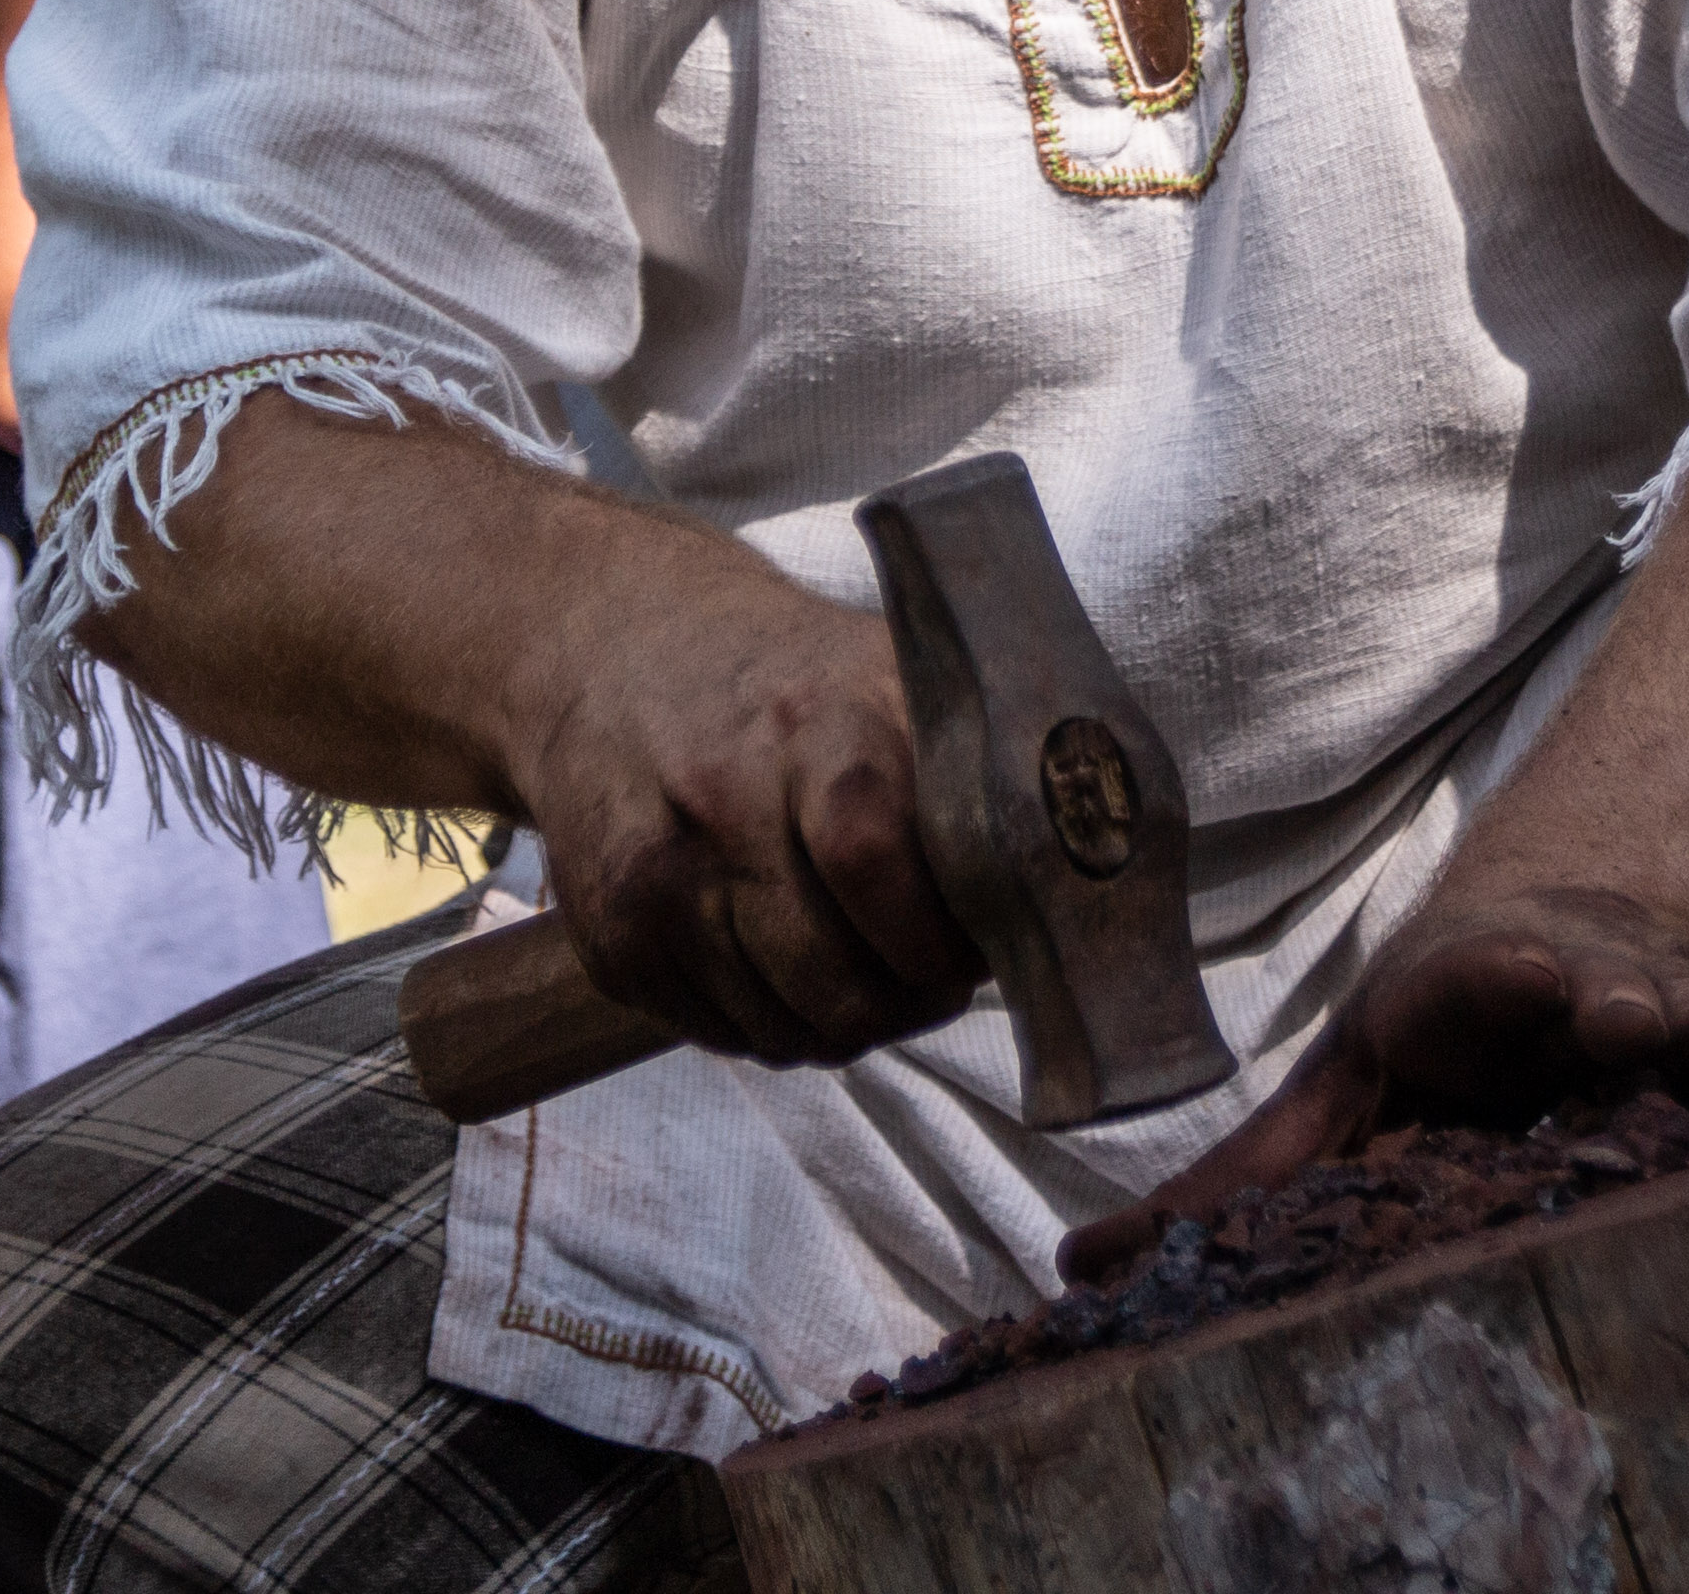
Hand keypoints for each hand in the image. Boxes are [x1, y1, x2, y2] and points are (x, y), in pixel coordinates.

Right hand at [502, 543, 989, 1068]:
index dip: (938, 936)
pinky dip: (774, 1025)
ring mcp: (654, 874)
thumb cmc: (796, 683)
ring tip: (860, 963)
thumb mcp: (895, 678)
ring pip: (787, 1030)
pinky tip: (784, 958)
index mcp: (813, 717)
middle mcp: (719, 793)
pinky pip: (726, 1039)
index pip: (869, 853)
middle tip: (930, 978)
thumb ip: (982, 773)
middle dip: (908, 1004)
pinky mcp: (609, 937)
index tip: (972, 945)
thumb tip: (1079, 907)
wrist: (621, 649)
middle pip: (835, 978)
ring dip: (846, 1025)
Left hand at [1060, 880, 1688, 1282]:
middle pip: (1602, 997)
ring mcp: (1666, 997)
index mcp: (1459, 1006)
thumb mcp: (1335, 1103)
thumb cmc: (1432, 1047)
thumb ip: (1235, 1188)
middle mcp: (1569, 988)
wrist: (1568, 923)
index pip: (1470, 989)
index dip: (1498, 984)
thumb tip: (1080, 1268)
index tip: (1533, 972)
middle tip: (1645, 1018)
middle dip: (1627, 1007)